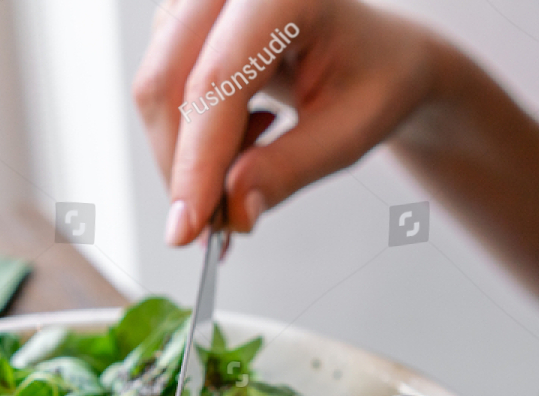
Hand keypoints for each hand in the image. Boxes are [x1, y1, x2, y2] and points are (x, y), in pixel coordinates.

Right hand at [134, 0, 444, 243]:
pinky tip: (247, 134)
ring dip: (188, 155)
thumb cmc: (378, 79)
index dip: (196, 162)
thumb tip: (233, 211)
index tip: (188, 230)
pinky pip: (163, 91)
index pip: (216, 82)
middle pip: (166, 81)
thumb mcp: (350, 133)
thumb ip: (289, 169)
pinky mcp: (183, 20)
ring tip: (255, 163)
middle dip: (181, 168)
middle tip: (211, 231)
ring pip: (156, 90)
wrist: (382, 54)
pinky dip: (191, 138)